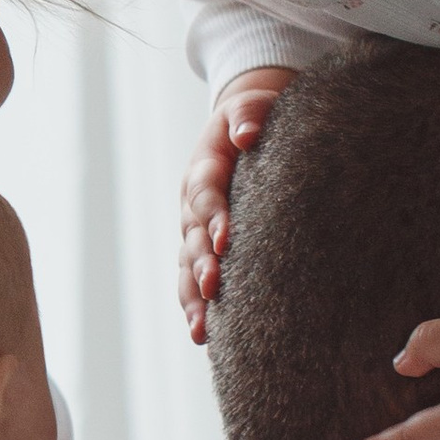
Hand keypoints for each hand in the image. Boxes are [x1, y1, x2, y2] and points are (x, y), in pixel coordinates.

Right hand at [179, 69, 294, 340]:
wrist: (243, 126)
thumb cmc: (253, 116)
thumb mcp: (252, 104)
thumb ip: (249, 113)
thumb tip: (247, 133)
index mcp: (203, 169)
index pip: (205, 195)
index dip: (213, 217)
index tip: (226, 240)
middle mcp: (192, 205)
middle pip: (191, 239)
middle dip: (201, 264)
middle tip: (214, 287)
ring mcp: (194, 230)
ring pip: (186, 267)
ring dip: (193, 297)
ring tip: (200, 329)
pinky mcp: (203, 249)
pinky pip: (193, 280)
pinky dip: (195, 306)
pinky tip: (202, 335)